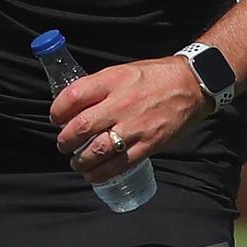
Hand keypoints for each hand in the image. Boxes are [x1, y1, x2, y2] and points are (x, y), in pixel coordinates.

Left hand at [50, 58, 208, 185]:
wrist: (191, 85)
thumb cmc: (153, 77)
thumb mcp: (121, 72)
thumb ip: (98, 88)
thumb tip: (73, 105)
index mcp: (111, 81)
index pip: (73, 96)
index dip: (57, 111)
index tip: (55, 119)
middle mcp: (121, 104)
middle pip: (81, 127)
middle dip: (65, 140)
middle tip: (63, 144)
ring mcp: (135, 126)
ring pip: (98, 150)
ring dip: (81, 160)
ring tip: (76, 162)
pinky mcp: (149, 144)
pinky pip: (121, 164)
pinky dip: (102, 173)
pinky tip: (92, 175)